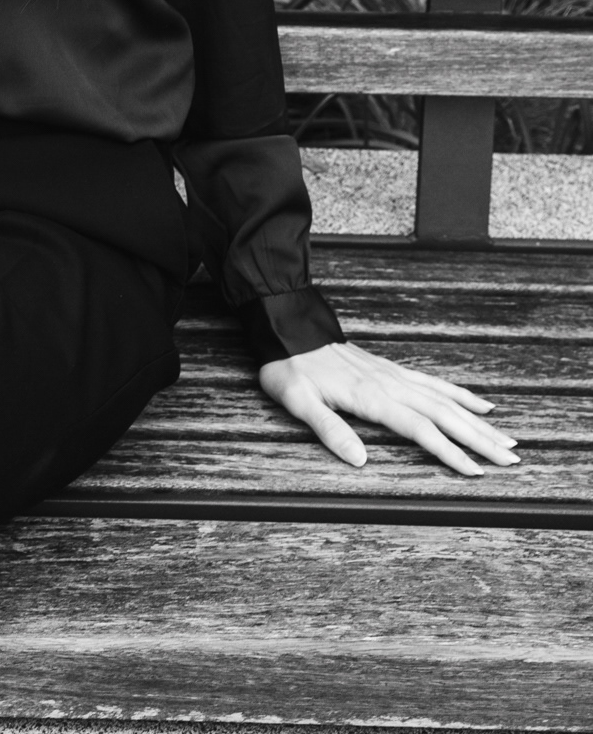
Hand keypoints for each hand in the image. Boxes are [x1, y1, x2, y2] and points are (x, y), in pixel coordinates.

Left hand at [260, 341, 520, 475]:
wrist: (287, 329)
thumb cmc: (290, 369)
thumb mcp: (299, 402)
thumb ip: (330, 430)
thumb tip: (361, 462)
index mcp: (372, 397)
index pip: (421, 430)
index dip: (450, 452)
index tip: (477, 472)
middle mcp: (390, 385)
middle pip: (445, 415)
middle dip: (480, 439)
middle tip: (512, 459)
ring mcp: (394, 375)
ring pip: (446, 400)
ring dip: (478, 420)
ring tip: (508, 438)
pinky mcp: (392, 370)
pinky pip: (434, 383)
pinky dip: (460, 394)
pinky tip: (480, 403)